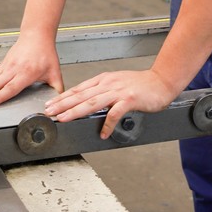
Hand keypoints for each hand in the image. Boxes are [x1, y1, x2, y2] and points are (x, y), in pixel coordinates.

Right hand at [0, 35, 63, 106]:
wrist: (37, 35)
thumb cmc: (46, 53)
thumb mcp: (55, 72)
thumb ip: (57, 89)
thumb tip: (59, 103)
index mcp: (26, 74)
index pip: (11, 88)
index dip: (0, 96)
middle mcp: (13, 70)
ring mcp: (5, 67)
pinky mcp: (1, 65)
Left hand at [44, 68, 175, 138]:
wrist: (161, 81)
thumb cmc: (140, 84)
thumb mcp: (116, 83)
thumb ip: (101, 91)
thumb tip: (85, 103)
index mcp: (104, 79)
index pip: (79, 89)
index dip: (63, 97)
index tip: (50, 104)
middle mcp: (108, 83)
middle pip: (81, 95)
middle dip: (63, 104)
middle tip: (49, 112)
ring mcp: (119, 91)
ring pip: (92, 102)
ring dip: (76, 111)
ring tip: (64, 119)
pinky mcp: (130, 100)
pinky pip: (115, 113)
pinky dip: (108, 123)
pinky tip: (102, 132)